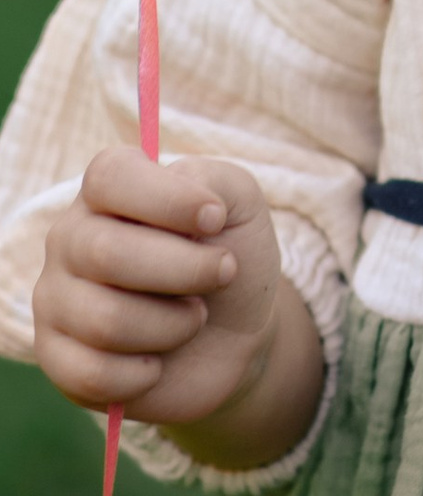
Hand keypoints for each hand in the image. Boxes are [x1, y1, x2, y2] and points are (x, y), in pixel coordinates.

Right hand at [32, 147, 322, 469]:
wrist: (234, 335)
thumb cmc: (231, 254)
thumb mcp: (240, 205)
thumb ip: (213, 180)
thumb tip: (177, 184)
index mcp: (110, 189)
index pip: (109, 176)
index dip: (167, 199)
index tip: (216, 219)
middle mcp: (70, 238)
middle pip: (106, 254)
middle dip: (184, 270)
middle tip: (223, 272)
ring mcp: (54, 299)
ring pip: (104, 320)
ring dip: (172, 324)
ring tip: (194, 316)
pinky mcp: (55, 359)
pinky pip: (92, 372)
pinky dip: (143, 373)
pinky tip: (160, 361)